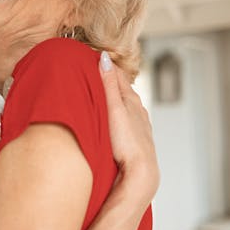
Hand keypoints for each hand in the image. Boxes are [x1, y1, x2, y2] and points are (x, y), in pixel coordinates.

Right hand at [99, 53, 159, 202]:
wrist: (140, 171)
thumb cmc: (127, 141)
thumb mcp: (113, 108)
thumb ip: (108, 84)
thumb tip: (104, 57)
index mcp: (131, 98)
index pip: (117, 74)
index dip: (104, 65)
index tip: (90, 57)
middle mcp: (138, 109)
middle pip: (122, 88)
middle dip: (109, 79)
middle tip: (92, 70)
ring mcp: (139, 123)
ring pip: (125, 104)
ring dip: (113, 96)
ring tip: (100, 92)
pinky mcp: (136, 137)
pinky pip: (126, 118)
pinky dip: (117, 112)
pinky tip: (112, 118)